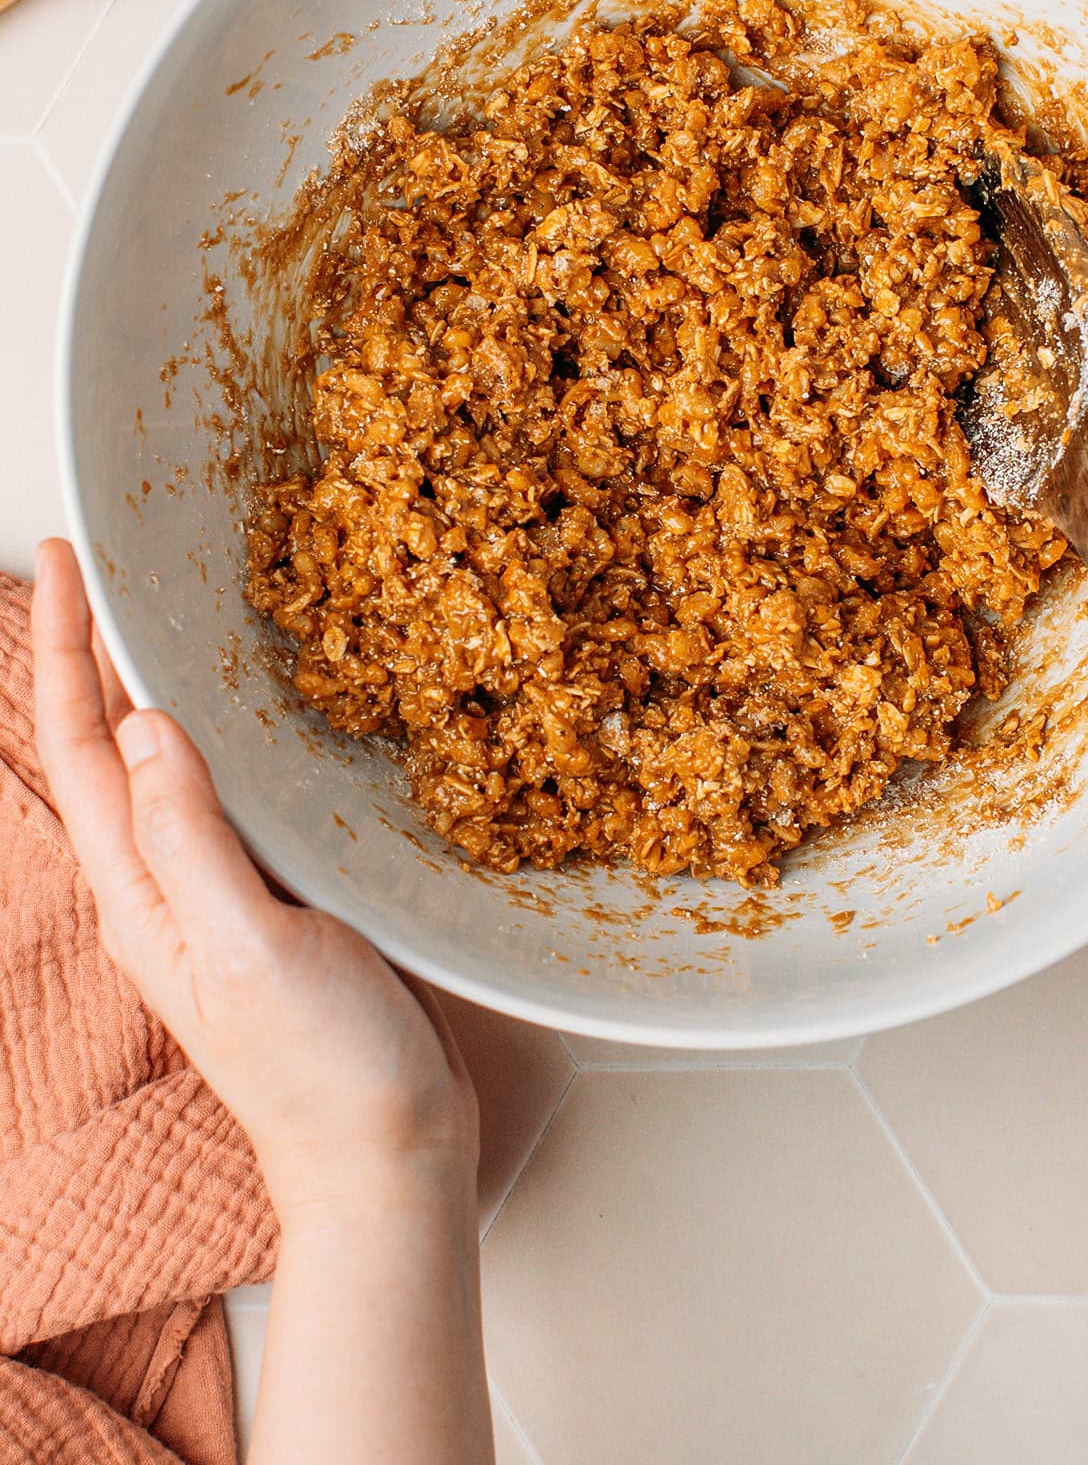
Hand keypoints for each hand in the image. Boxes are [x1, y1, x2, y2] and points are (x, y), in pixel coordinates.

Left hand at [31, 538, 478, 1222]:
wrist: (391, 1151)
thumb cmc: (321, 1070)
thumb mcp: (248, 949)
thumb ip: (191, 841)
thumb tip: (144, 726)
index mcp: (141, 895)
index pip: (80, 750)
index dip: (67, 651)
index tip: (69, 564)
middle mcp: (168, 886)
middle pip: (113, 746)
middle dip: (100, 651)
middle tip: (117, 564)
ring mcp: (224, 892)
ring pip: (178, 764)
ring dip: (169, 682)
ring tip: (182, 609)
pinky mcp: (283, 897)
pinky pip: (241, 793)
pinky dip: (238, 731)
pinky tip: (272, 709)